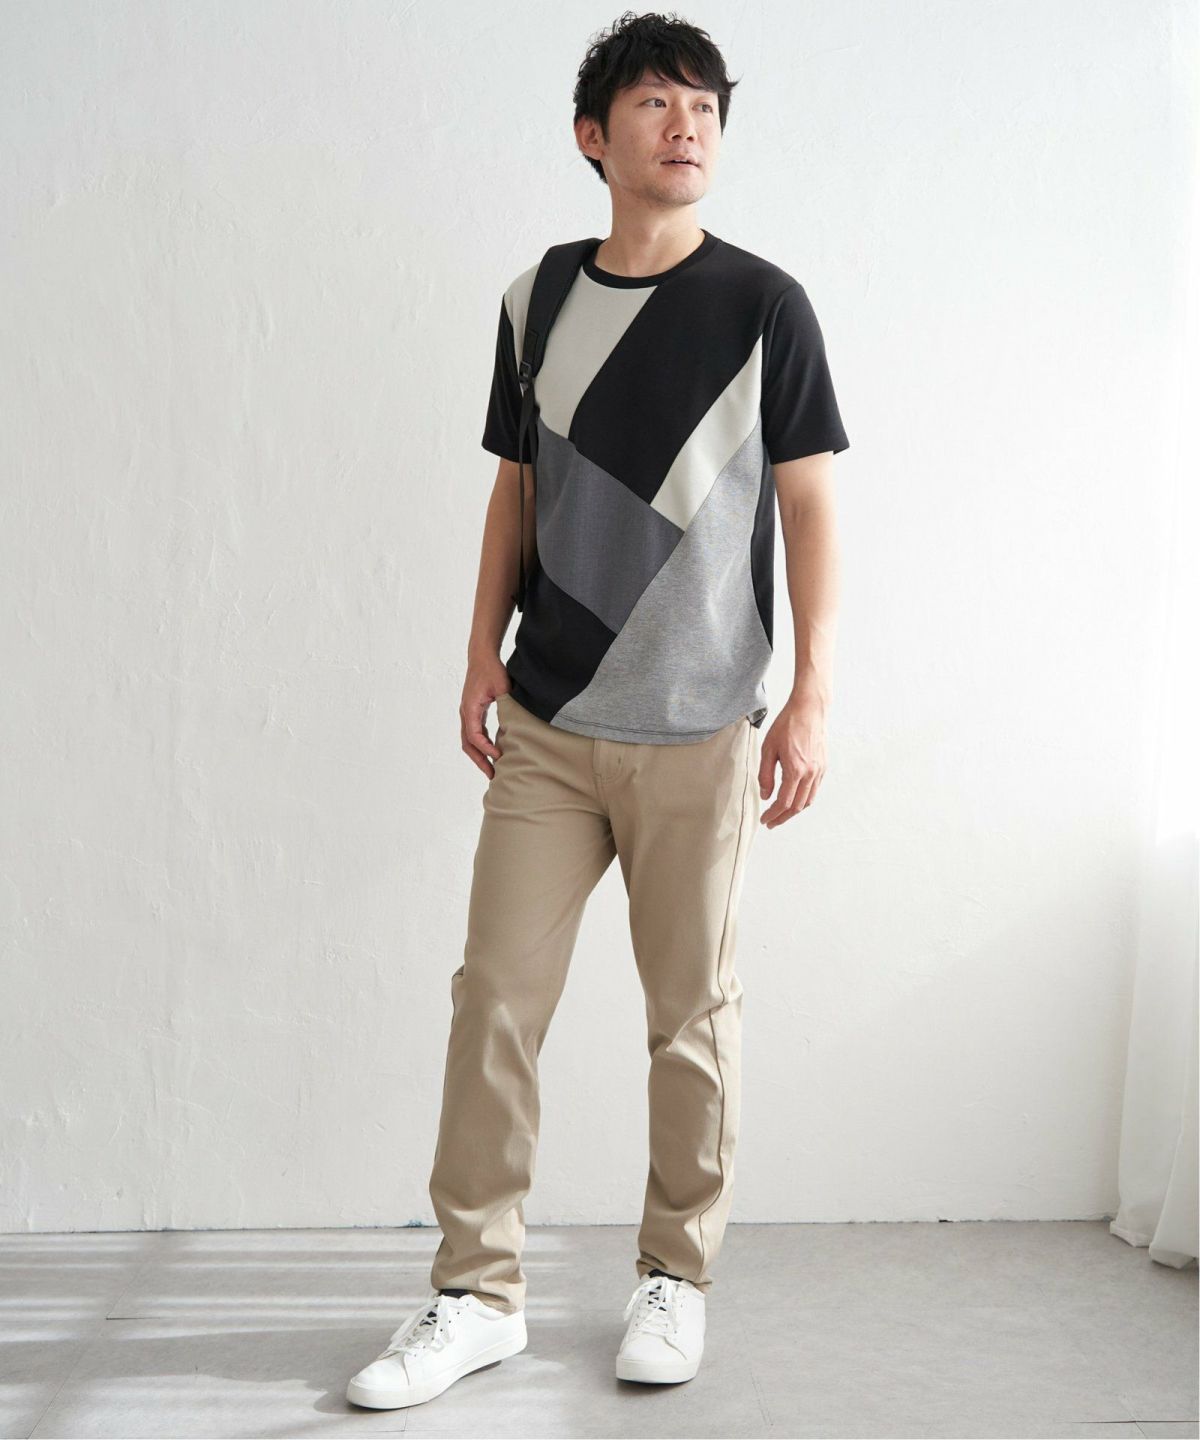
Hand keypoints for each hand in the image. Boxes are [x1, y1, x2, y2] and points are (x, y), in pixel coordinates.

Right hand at [460, 659, 510, 778]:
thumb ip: (506, 704)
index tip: (499, 756)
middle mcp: (465, 713)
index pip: (475, 736)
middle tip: (493, 775)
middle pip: (468, 744)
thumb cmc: (491, 670)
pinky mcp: (472, 712)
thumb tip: (516, 723)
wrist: (482, 657)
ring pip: (468, 741)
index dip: (486, 749)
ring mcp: (467, 713)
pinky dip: (481, 745)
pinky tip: (493, 752)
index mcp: (470, 708)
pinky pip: (474, 734)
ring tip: (492, 769)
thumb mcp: (502, 687)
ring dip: (479, 756)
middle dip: (480, 761)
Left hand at [758, 694, 827, 827]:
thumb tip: (765, 795)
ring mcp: (819, 770)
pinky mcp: (823, 766)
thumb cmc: (787, 725)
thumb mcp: (768, 749)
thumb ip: (765, 775)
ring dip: (794, 811)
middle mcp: (810, 773)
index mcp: (796, 769)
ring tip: (781, 814)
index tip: (765, 820)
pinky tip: (794, 799)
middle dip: (783, 817)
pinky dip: (803, 799)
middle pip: (797, 806)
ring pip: (807, 800)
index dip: (773, 814)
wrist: (809, 710)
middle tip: (771, 822)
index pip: (784, 802)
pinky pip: (814, 790)